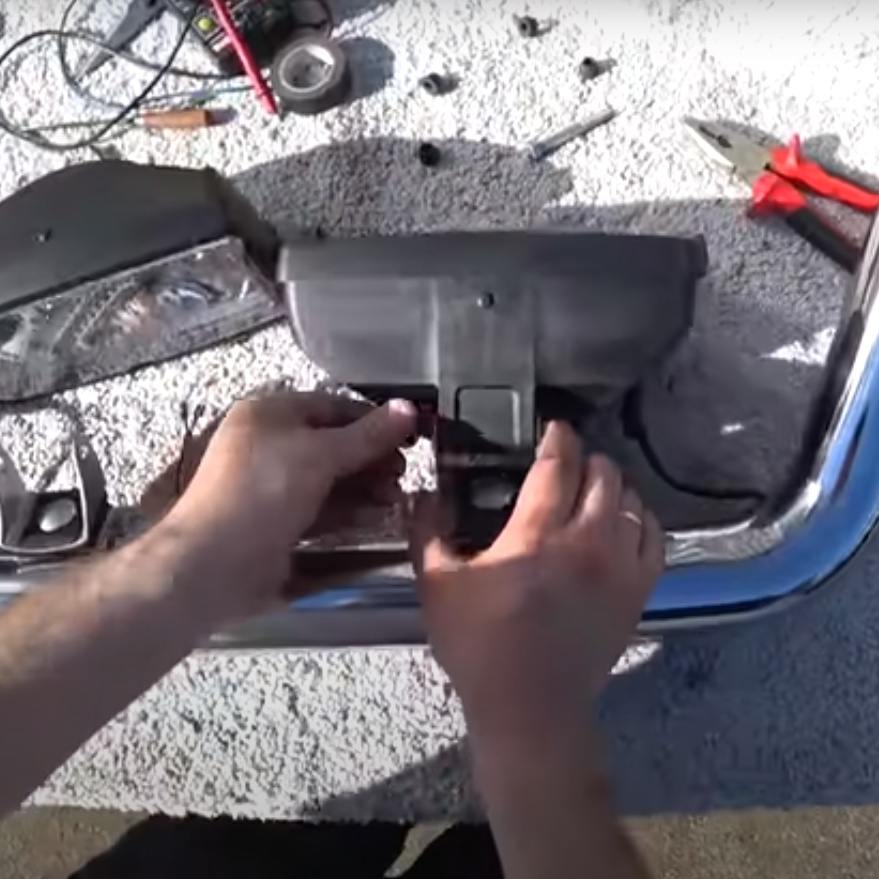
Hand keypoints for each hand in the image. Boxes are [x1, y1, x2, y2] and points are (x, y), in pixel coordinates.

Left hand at [160, 391, 416, 623]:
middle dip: (372, 458)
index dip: (374, 420)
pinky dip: (348, 512)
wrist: (214, 563)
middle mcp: (270, 445)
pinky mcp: (279, 523)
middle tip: (404, 474)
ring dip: (365, 487)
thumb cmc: (264, 492)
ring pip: (330, 480)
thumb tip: (409, 408)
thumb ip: (368, 434)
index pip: (333, 406)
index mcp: (271, 413)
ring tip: (396, 499)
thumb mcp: (320, 455)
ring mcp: (273, 487)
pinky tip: (376, 518)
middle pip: (333, 444)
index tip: (412, 437)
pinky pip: (321, 509)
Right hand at [411, 421, 663, 747]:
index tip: (551, 427)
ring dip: (612, 487)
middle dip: (584, 459)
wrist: (531, 709)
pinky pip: (654, 537)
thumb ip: (427, 531)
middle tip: (564, 464)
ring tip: (592, 490)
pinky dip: (640, 519)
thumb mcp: (437, 586)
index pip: (558, 463)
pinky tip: (623, 522)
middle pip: (603, 473)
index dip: (557, 435)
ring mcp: (621, 567)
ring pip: (632, 500)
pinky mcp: (639, 591)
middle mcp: (588, 541)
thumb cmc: (480, 646)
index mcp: (537, 534)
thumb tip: (419, 492)